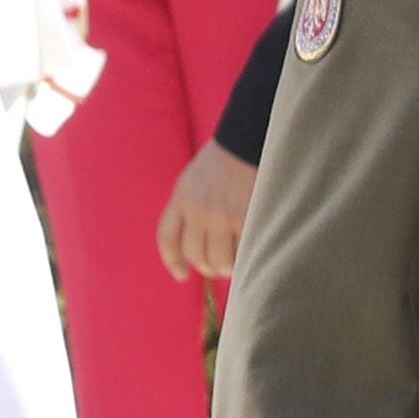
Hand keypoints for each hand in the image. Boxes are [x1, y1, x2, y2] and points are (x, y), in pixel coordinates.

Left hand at [157, 142, 256, 283]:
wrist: (250, 142)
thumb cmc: (226, 160)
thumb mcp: (194, 179)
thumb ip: (190, 205)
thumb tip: (195, 239)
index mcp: (182, 198)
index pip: (168, 238)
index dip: (172, 261)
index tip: (181, 275)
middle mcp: (198, 209)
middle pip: (194, 253)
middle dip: (206, 266)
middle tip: (218, 268)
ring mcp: (222, 216)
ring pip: (218, 259)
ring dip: (226, 267)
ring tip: (236, 265)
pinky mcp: (247, 218)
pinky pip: (242, 251)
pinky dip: (245, 260)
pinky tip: (250, 257)